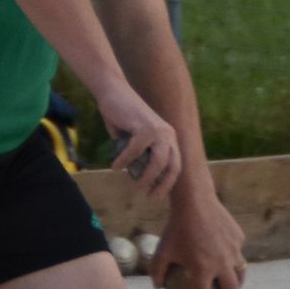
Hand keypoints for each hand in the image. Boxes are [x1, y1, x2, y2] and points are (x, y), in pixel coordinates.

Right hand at [96, 83, 180, 199]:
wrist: (114, 92)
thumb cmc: (122, 117)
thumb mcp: (135, 139)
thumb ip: (139, 155)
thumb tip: (138, 176)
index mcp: (169, 137)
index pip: (175, 165)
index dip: (167, 183)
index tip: (155, 196)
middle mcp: (168, 133)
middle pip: (170, 166)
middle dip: (160, 184)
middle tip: (146, 195)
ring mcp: (158, 130)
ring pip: (157, 161)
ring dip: (146, 177)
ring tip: (134, 186)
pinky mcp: (144, 126)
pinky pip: (135, 151)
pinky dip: (124, 161)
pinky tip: (115, 166)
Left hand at [148, 188, 246, 288]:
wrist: (195, 201)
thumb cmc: (175, 227)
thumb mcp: (161, 250)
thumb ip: (157, 271)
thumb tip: (157, 286)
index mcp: (203, 269)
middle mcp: (222, 263)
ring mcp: (234, 250)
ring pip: (240, 273)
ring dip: (236, 284)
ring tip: (229, 287)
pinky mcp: (239, 238)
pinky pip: (237, 252)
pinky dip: (233, 259)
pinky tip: (226, 259)